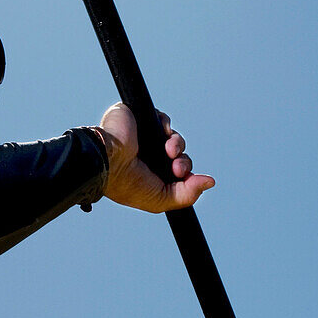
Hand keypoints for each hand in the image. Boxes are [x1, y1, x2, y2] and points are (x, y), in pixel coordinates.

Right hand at [97, 103, 214, 212]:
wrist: (107, 160)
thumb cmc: (127, 184)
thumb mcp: (160, 199)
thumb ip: (187, 194)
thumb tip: (210, 182)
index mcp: (149, 174)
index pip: (177, 173)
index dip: (186, 175)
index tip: (183, 178)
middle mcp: (146, 156)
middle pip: (179, 156)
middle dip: (183, 162)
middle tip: (177, 168)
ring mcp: (142, 136)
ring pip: (173, 138)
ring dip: (178, 144)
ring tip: (170, 150)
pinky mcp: (139, 118)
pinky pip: (163, 118)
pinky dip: (167, 125)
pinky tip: (164, 134)